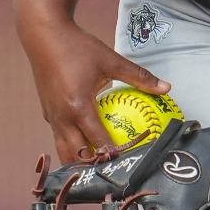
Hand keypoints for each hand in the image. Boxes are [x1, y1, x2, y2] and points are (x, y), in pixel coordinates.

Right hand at [19, 18, 170, 165]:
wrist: (43, 35)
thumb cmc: (78, 47)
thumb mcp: (111, 60)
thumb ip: (139, 76)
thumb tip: (166, 87)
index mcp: (79, 107)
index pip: (99, 142)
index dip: (115, 156)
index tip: (131, 164)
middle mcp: (62, 117)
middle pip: (79, 155)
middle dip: (97, 167)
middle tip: (117, 174)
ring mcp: (51, 117)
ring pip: (65, 150)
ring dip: (81, 162)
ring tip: (101, 171)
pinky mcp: (47, 113)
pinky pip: (60, 137)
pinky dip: (72, 147)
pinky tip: (87, 147)